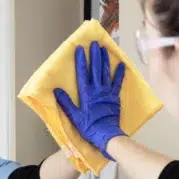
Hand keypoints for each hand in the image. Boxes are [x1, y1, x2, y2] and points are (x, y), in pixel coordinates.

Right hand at [54, 41, 125, 159]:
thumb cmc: (89, 127)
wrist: (107, 135)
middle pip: (95, 69)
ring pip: (106, 73)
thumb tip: (56, 90)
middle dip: (95, 55)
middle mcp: (97, 90)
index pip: (82, 73)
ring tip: (104, 49)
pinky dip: (120, 74)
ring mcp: (107, 93)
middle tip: (94, 43)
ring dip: (105, 60)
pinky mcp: (115, 97)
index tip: (80, 49)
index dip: (81, 60)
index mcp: (86, 93)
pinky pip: (118, 83)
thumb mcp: (74, 116)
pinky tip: (122, 65)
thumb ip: (66, 103)